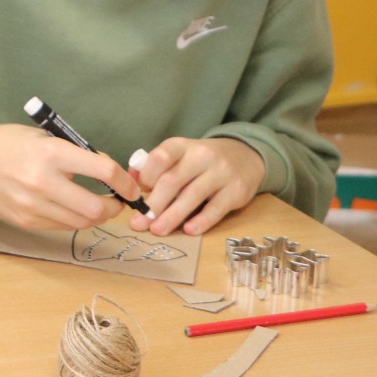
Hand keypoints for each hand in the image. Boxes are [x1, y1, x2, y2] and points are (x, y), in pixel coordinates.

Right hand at [0, 123, 142, 230]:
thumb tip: (107, 173)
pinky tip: (72, 208)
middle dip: (113, 207)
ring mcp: (34, 205)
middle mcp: (43, 181)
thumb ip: (75, 154)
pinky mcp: (26, 220)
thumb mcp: (43, 137)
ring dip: (96, 216)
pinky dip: (74, 219)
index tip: (132, 187)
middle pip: (95, 207)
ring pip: (81, 221)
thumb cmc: (8, 143)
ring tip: (97, 205)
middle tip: (117, 201)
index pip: (103, 170)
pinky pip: (62, 226)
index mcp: (51, 152)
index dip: (125, 182)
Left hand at [128, 137, 264, 236]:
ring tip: (157, 230)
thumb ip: (156, 167)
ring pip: (192, 196)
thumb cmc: (201, 161)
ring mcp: (221, 172)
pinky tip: (188, 230)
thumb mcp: (179, 155)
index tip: (136, 196)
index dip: (146, 177)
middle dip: (154, 204)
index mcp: (182, 146)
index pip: (160, 157)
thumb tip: (131, 181)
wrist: (244, 156)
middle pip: (173, 180)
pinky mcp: (237, 191)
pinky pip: (217, 208)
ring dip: (172, 216)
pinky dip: (201, 221)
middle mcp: (202, 155)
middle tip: (139, 223)